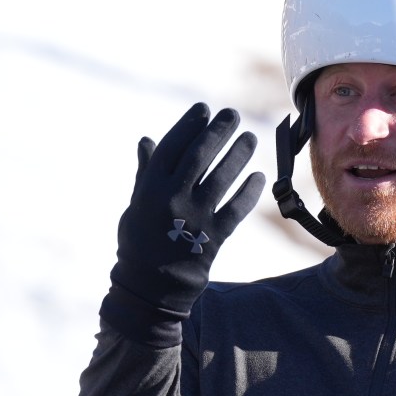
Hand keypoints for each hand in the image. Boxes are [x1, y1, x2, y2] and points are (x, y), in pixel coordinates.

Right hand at [108, 102, 264, 317]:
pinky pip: (236, 208)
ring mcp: (195, 218)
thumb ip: (147, 173)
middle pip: (200, 157)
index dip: (190, 125)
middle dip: (218, 132)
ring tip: (250, 138)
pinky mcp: (214, 236)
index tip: (204, 109)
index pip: (173, 147)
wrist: (152, 286)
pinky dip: (248, 191)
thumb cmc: (142, 240)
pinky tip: (259, 176)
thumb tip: (147, 140)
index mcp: (150, 188)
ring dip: (238, 155)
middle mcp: (172, 199)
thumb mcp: (137, 205)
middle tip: (232, 115)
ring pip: (221, 178)